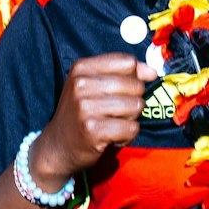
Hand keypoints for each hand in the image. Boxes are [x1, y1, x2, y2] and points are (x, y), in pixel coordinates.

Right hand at [30, 55, 151, 186]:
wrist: (57, 147)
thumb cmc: (80, 114)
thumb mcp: (93, 86)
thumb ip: (123, 74)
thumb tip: (151, 72)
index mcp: (81, 68)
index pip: (128, 62)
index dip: (134, 77)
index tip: (123, 91)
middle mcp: (81, 84)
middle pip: (135, 85)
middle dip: (132, 101)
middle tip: (114, 112)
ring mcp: (85, 107)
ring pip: (136, 106)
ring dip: (130, 119)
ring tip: (112, 124)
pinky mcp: (93, 130)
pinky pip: (132, 128)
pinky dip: (127, 136)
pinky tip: (112, 137)